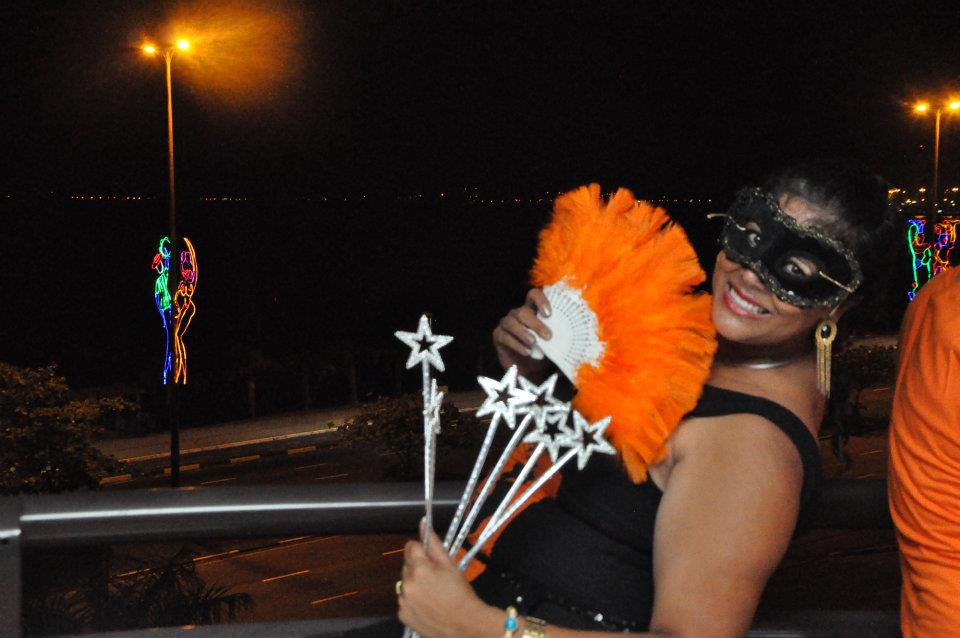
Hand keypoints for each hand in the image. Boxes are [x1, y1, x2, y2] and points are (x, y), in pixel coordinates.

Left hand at [398, 523, 499, 637]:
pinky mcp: (402, 614)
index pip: (410, 547)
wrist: (465, 625)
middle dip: (418, 568)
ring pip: (405, 583)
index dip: (421, 550)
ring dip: (415, 584)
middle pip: (407, 565)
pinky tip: (427, 605)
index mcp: (419, 568)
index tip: (431, 559)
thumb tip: (423, 522)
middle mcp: (407, 584)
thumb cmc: (460, 593)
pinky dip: (413, 601)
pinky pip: (404, 600)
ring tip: (433, 593)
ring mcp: (403, 601)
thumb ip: (433, 543)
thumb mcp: (450, 565)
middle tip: (436, 578)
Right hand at [493, 288, 552, 381]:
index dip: (540, 300)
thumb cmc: (542, 351)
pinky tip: (527, 352)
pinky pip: (505, 337)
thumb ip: (557, 334)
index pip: (533, 295)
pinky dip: (516, 344)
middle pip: (523, 312)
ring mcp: (506, 324)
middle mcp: (517, 314)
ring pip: (511, 322)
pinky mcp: (498, 335)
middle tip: (548, 336)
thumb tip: (571, 334)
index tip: (549, 314)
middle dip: (536, 324)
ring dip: (524, 333)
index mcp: (532, 310)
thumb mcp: (552, 342)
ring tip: (534, 343)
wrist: (529, 370)